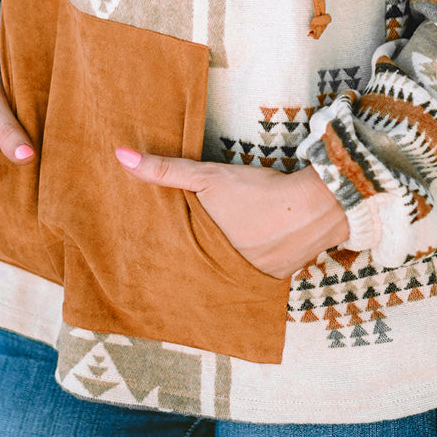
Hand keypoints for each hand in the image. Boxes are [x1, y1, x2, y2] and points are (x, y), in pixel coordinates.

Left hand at [114, 148, 348, 277]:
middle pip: (198, 268)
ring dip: (216, 266)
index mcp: (203, 253)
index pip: (172, 260)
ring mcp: (250, 281)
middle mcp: (223, 274)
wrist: (316, 207)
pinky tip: (244, 254)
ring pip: (224, 273)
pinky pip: (251, 276)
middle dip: (187, 262)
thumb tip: (120, 156)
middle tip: (168, 258)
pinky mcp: (274, 279)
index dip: (159, 256)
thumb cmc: (259, 192)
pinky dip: (245, 265)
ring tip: (207, 256)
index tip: (141, 257)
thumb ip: (165, 170)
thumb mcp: (208, 176)